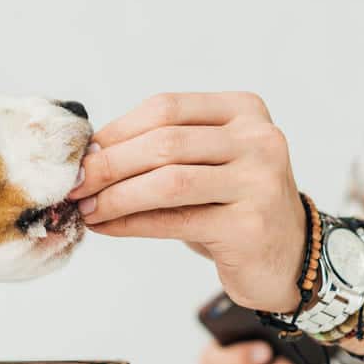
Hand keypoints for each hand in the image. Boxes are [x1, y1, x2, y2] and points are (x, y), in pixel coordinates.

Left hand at [69, 92, 306, 312]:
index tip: (83, 151)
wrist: (290, 256)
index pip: (168, 107)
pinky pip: (176, 221)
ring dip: (116, 195)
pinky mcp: (249, 226)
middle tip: (73, 182)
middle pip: (166, 142)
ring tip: (86, 206)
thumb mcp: (209, 163)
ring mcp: (259, 182)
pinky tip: (106, 226)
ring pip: (169, 182)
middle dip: (109, 163)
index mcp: (245, 110)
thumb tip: (91, 154)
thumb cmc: (235, 204)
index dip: (118, 129)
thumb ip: (164, 149)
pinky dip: (132, 223)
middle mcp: (259, 140)